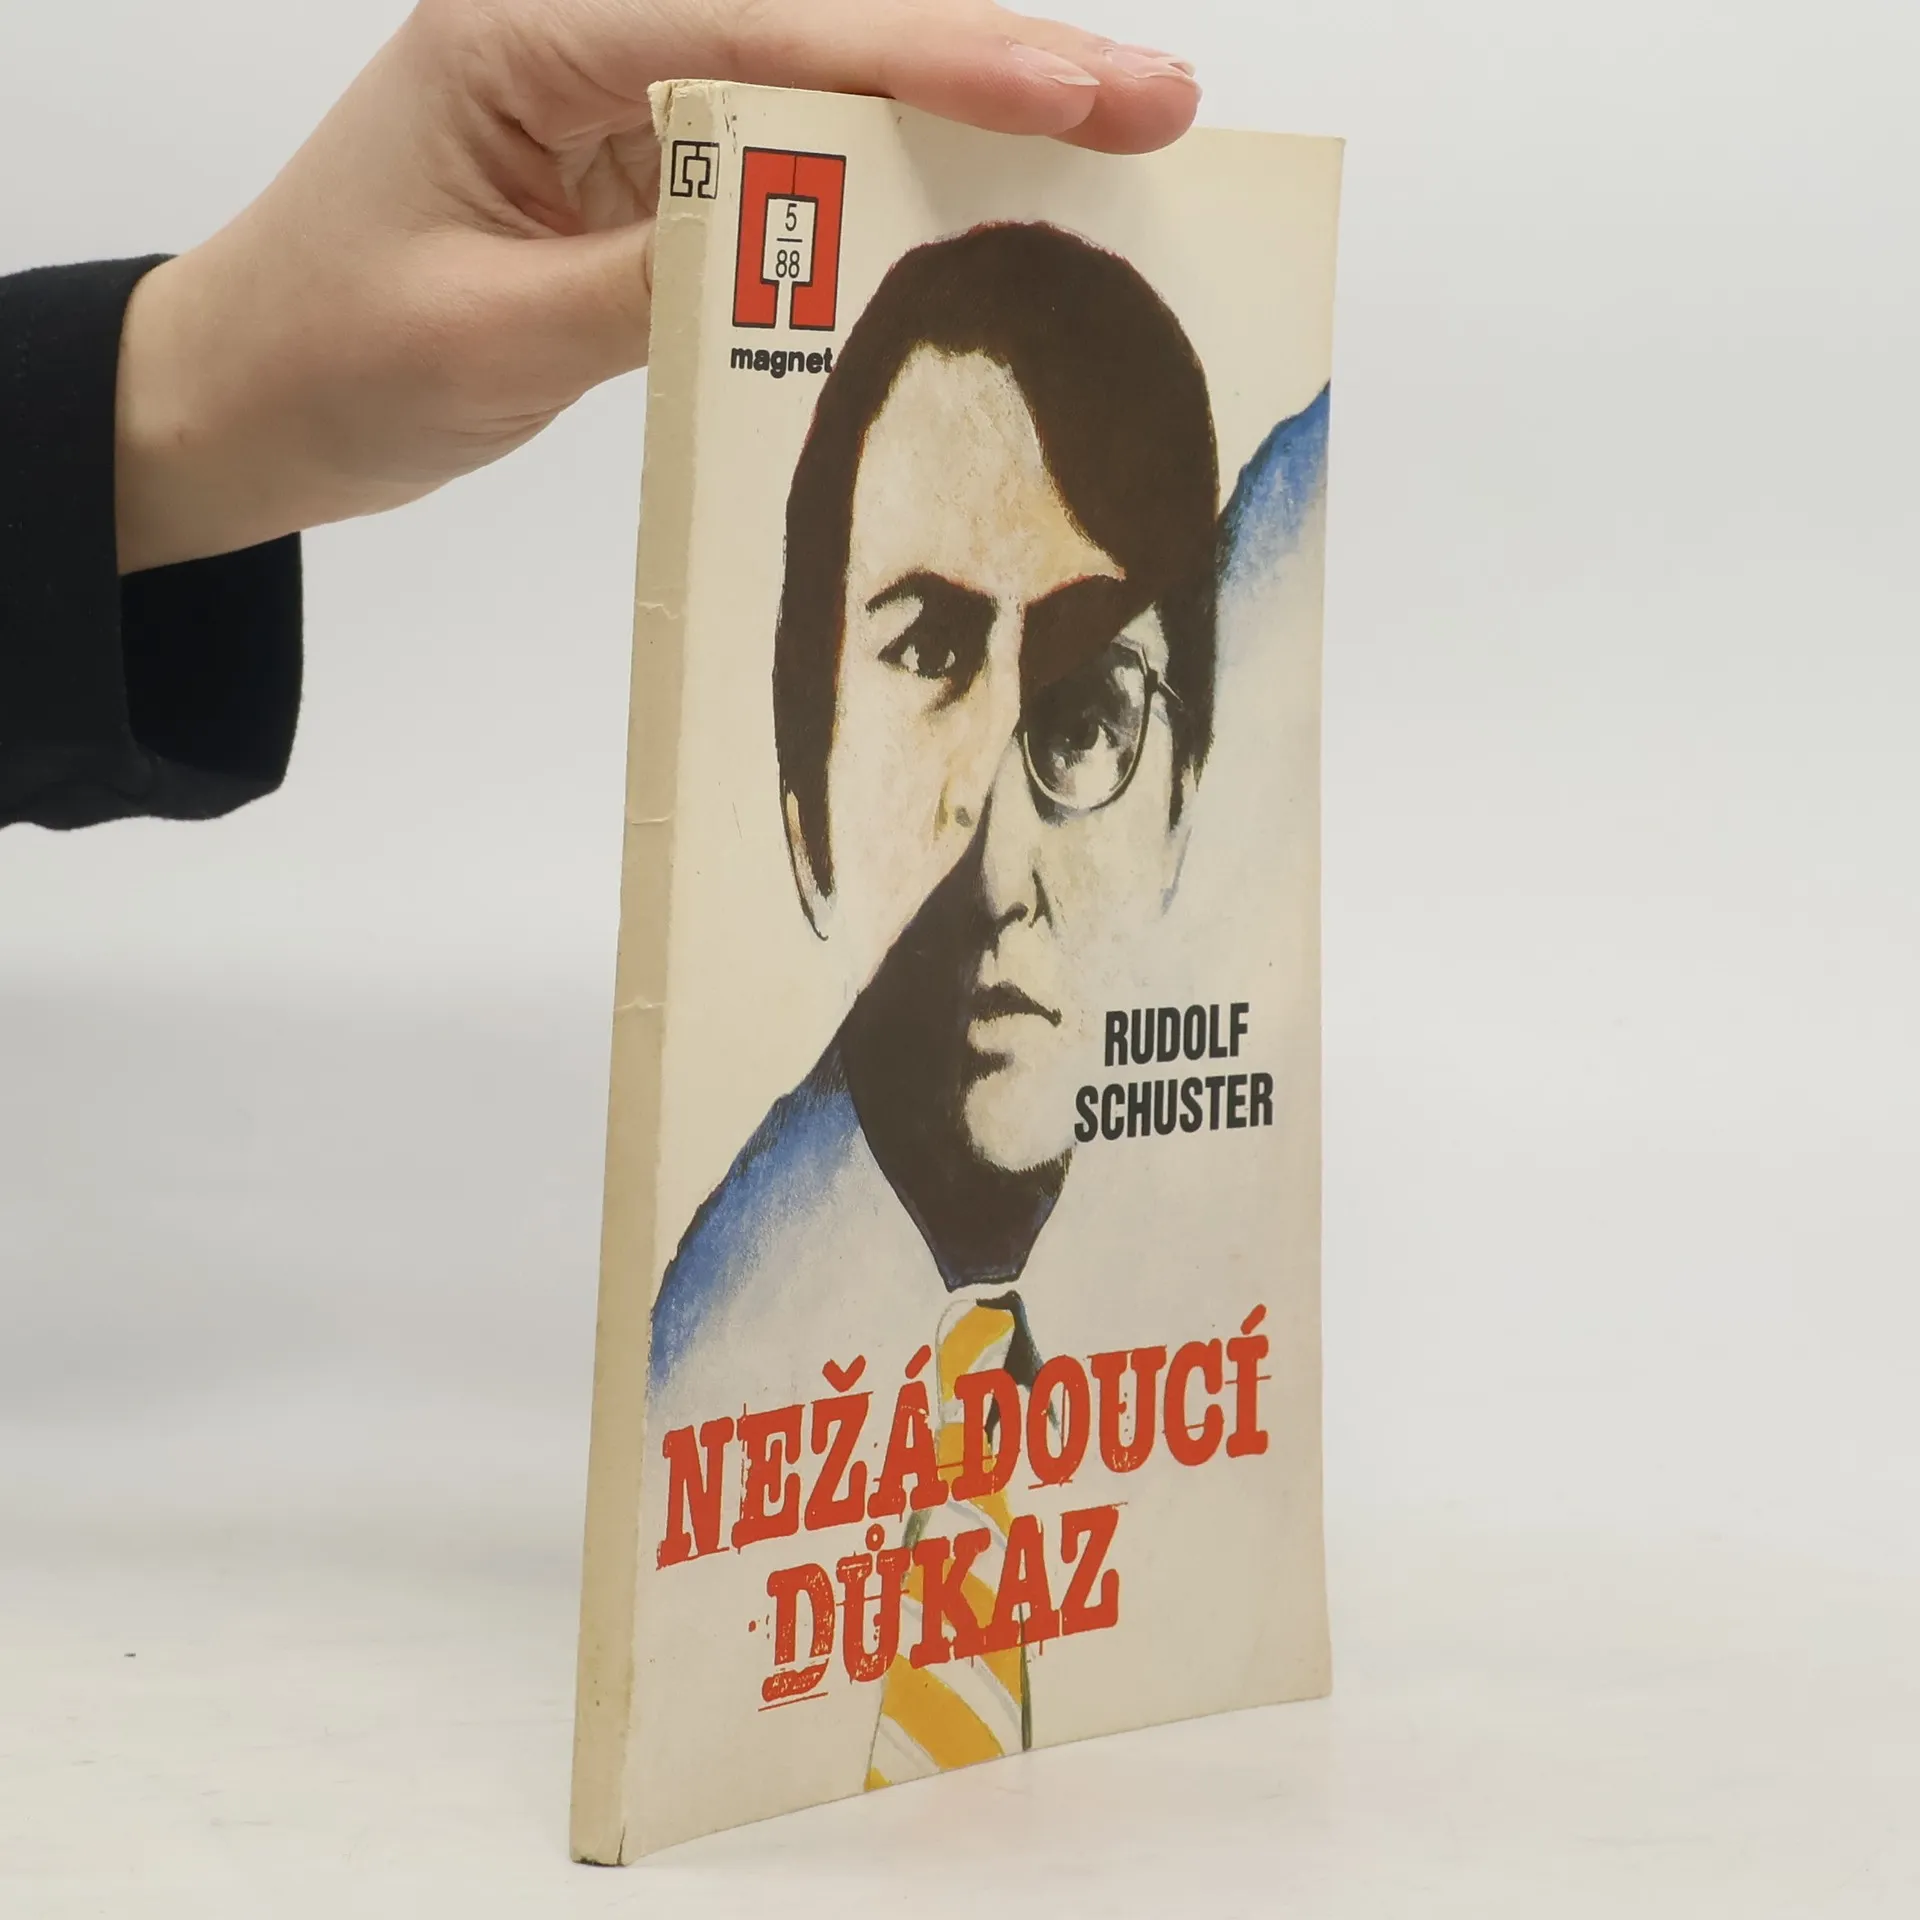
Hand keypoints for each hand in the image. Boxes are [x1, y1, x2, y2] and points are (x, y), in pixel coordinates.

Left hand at [115, 0, 1198, 574]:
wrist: (245, 396)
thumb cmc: (326, 356)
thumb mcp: (493, 334)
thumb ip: (660, 280)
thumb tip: (820, 253)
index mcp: (528, 30)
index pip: (766, 28)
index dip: (931, 59)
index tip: (1072, 93)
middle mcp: (588, 35)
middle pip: (823, 31)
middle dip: (993, 65)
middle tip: (1153, 102)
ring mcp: (622, 101)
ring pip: (825, 89)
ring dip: (965, 118)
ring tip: (1112, 141)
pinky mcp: (641, 173)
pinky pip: (789, 168)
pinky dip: (892, 186)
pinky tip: (987, 204)